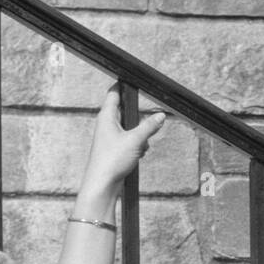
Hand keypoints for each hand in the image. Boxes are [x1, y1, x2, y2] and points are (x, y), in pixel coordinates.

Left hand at [78, 86, 165, 203]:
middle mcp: (106, 125)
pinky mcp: (114, 149)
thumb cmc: (111, 160)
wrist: (102, 185)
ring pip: (129, 127)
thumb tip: (161, 115)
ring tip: (142, 145)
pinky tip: (140, 154)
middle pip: (124, 110)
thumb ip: (149, 126)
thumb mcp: (136, 140)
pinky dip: (137, 145)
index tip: (133, 79)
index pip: (114, 93)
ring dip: (139, 134)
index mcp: (107, 116)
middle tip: (148, 119)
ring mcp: (109, 137)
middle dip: (138, 116)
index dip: (123, 85)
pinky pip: (129, 141)